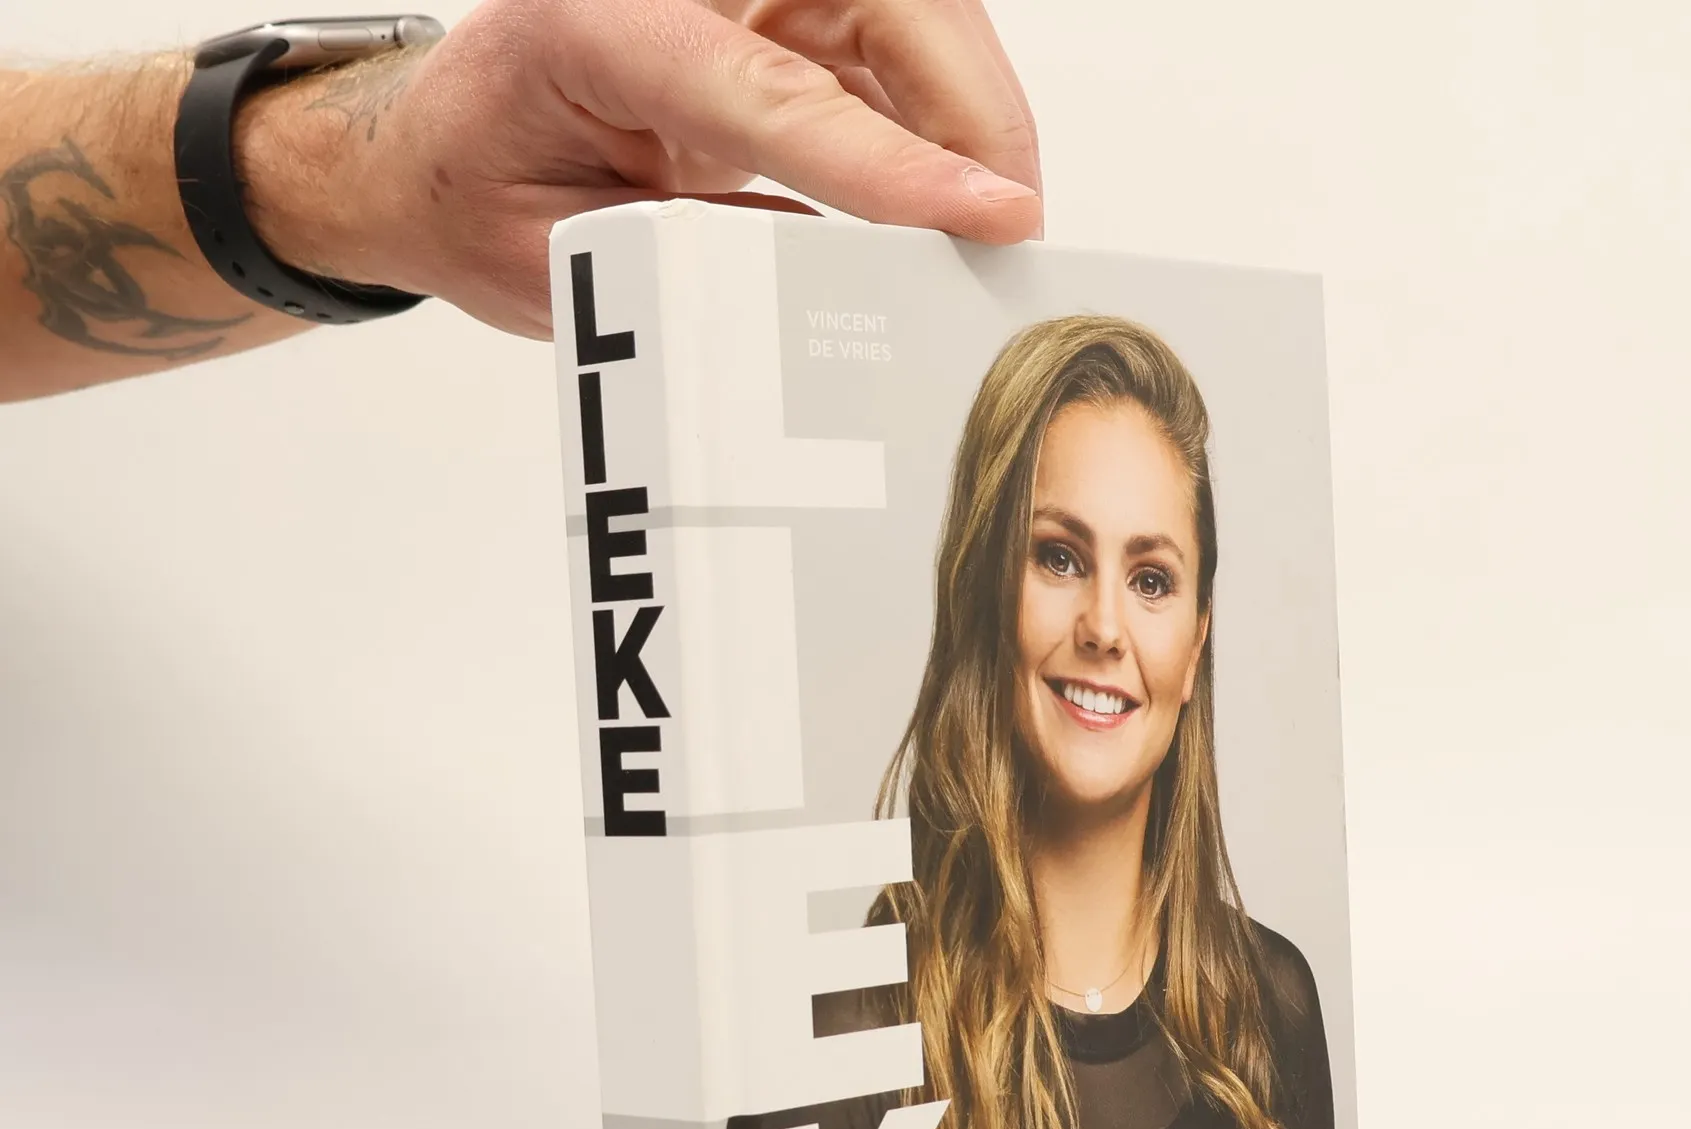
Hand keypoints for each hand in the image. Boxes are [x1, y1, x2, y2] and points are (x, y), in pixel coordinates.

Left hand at [242, 0, 1043, 338]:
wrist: (435, 147)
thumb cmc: (476, 194)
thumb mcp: (558, 263)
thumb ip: (690, 267)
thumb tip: (837, 293)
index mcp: (599, 21)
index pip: (777, 91)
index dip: (893, 165)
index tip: (986, 219)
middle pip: (885, 6)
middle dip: (972, 117)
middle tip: (1010, 234)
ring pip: (910, 17)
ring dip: (967, 120)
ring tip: (988, 228)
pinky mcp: (777, 6)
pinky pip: (893, 47)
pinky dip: (937, 124)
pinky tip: (949, 198)